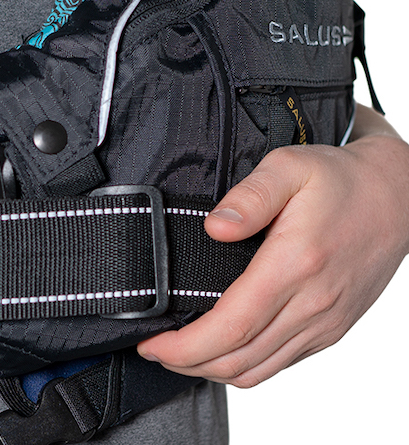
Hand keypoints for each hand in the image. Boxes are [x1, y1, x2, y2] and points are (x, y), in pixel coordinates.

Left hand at [137, 105, 408, 387]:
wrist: (397, 195)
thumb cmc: (338, 178)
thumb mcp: (289, 166)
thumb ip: (249, 196)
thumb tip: (215, 227)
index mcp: (295, 265)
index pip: (230, 327)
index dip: (184, 345)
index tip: (151, 342)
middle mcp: (312, 304)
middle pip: (238, 359)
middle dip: (186, 362)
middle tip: (151, 348)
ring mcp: (324, 323)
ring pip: (258, 370)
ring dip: (211, 370)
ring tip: (176, 352)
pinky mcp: (331, 329)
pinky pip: (280, 363)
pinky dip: (243, 365)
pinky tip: (218, 347)